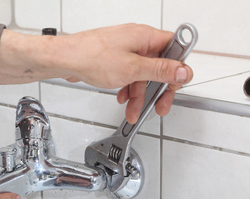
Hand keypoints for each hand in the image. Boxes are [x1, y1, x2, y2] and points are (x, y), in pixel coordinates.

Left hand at [62, 24, 192, 123]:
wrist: (66, 60)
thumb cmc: (92, 57)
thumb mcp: (132, 68)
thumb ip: (160, 70)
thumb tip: (184, 69)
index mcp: (146, 37)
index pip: (175, 49)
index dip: (179, 68)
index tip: (177, 85)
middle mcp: (137, 41)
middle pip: (158, 66)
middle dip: (157, 89)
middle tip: (159, 105)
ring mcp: (125, 50)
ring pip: (141, 75)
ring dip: (139, 94)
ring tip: (133, 109)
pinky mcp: (114, 59)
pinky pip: (128, 75)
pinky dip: (127, 88)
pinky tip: (122, 97)